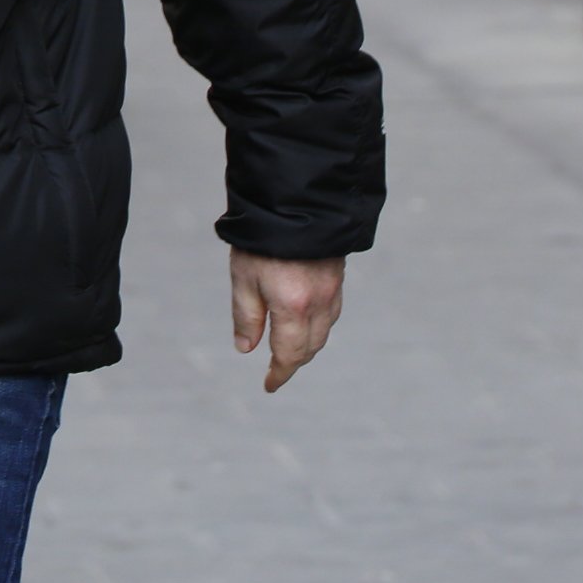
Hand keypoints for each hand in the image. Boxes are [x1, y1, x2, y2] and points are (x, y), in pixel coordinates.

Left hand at [230, 249, 345, 393]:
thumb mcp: (244, 277)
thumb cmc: (263, 236)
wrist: (297, 197)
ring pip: (324, 330)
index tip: (269, 385)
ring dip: (308, 344)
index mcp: (292, 307)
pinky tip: (306, 318)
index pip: (289, 354)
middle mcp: (318, 302)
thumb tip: (247, 349)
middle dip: (294, 361)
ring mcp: (332, 289)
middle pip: (310, 347)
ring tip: (289, 347)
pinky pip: (332, 311)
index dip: (280, 373)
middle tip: (276, 368)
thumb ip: (246, 316)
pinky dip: (319, 324)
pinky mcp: (338, 275)